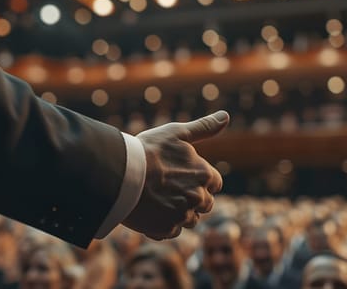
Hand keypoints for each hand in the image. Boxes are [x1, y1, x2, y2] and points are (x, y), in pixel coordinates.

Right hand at [122, 110, 229, 239]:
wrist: (120, 174)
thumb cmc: (148, 151)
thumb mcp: (177, 133)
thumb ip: (204, 127)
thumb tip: (226, 116)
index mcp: (205, 175)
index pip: (215, 183)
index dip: (200, 180)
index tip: (183, 175)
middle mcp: (199, 198)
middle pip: (204, 204)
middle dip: (192, 198)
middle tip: (168, 187)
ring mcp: (183, 215)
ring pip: (189, 219)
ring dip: (179, 212)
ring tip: (157, 199)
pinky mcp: (166, 229)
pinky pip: (172, 231)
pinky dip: (164, 224)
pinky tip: (150, 210)